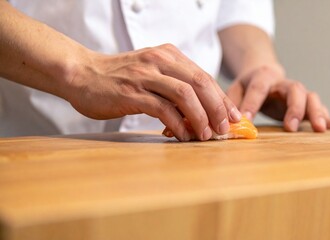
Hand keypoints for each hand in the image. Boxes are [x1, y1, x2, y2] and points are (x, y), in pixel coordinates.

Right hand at [65, 44, 241, 140]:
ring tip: (207, 135)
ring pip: (185, 95)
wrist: (82, 75)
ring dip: (200, 117)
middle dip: (217, 107)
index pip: (203, 76)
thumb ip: (174, 86)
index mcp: (168, 56)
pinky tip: (183, 136)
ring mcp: (145, 76)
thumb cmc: (119, 79)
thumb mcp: (151, 73)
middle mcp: (160, 61)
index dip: (222, 98)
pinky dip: (178, 124)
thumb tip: (201, 112)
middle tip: (225, 128)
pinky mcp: (131, 93)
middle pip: (200, 83)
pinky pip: (163, 109)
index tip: (233, 116)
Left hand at [226, 63, 329, 131]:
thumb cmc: (248, 84)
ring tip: (319, 129)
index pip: (258, 88)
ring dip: (316, 112)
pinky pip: (320, 108)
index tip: (246, 120)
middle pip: (295, 89)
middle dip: (294, 108)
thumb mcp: (235, 89)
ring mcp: (297, 93)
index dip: (252, 103)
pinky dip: (329, 117)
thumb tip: (227, 121)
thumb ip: (231, 103)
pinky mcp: (306, 103)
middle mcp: (284, 83)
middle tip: (290, 127)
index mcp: (263, 76)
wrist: (264, 73)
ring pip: (311, 97)